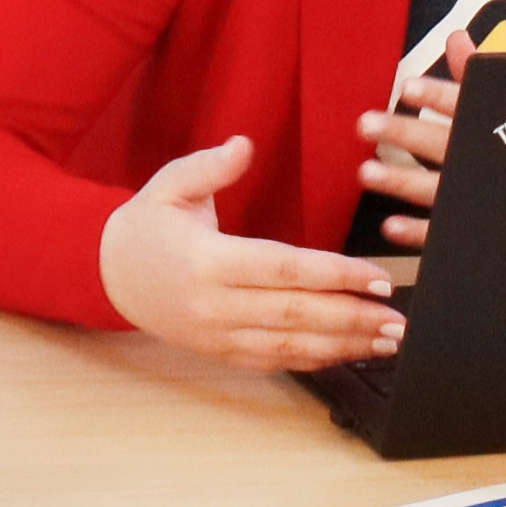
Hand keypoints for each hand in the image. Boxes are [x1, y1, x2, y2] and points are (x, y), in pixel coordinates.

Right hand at [95, 134, 402, 372]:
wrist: (107, 276)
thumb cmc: (146, 226)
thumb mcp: (168, 185)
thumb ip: (208, 166)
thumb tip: (244, 145)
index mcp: (208, 261)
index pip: (285, 269)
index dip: (335, 275)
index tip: (377, 277)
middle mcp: (215, 305)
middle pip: (296, 314)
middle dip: (353, 318)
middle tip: (398, 319)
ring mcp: (218, 335)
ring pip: (290, 346)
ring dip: (343, 346)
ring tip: (386, 340)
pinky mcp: (221, 352)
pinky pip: (275, 361)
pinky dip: (316, 359)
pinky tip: (349, 352)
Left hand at [351, 44, 465, 259]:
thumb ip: (479, 73)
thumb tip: (455, 37)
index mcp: (495, 127)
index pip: (467, 107)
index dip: (438, 96)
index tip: (408, 88)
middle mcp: (486, 162)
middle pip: (441, 144)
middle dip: (402, 134)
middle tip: (364, 125)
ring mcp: (480, 198)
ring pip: (436, 189)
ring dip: (399, 182)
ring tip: (365, 172)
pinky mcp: (478, 227)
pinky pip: (445, 233)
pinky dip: (417, 232)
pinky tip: (390, 226)